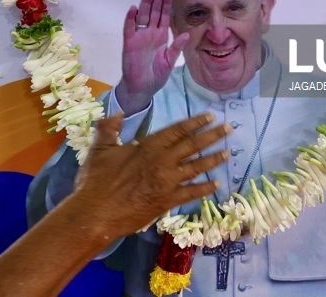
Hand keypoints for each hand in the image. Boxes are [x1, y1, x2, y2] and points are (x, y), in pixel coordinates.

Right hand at [73, 113, 229, 239]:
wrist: (96, 213)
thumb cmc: (97, 180)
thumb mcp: (100, 148)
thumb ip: (109, 127)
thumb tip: (117, 112)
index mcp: (148, 146)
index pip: (177, 131)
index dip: (194, 123)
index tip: (210, 116)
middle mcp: (162, 162)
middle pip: (192, 145)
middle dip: (212, 136)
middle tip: (229, 129)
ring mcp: (167, 182)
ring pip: (196, 167)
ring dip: (213, 159)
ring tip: (227, 153)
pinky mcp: (168, 201)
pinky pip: (192, 193)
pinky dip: (205, 188)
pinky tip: (216, 184)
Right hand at [116, 0, 188, 113]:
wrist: (142, 88)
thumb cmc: (155, 76)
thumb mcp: (169, 61)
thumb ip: (176, 47)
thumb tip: (186, 34)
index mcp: (160, 36)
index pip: (163, 16)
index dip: (166, 3)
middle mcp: (149, 33)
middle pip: (153, 11)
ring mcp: (139, 37)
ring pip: (142, 16)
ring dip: (145, 3)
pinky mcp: (129, 43)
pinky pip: (129, 28)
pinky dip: (131, 19)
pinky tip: (134, 9)